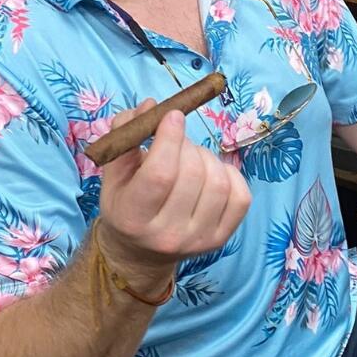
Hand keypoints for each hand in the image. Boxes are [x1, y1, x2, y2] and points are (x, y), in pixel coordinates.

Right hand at [96, 100, 251, 285]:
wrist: (140, 251)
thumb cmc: (126, 202)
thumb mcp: (115, 170)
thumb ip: (127, 134)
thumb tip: (152, 105)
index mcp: (133, 218)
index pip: (160, 174)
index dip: (170, 138)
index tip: (173, 115)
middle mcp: (167, 235)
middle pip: (192, 174)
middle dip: (187, 145)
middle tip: (177, 143)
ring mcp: (198, 240)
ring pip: (218, 181)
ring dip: (207, 158)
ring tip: (191, 159)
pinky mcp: (222, 239)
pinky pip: (241, 195)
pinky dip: (229, 174)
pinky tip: (211, 174)